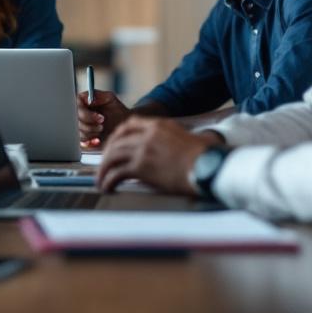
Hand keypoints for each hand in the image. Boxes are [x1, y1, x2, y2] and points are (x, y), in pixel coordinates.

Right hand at [77, 90, 131, 147]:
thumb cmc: (117, 111)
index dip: (86, 114)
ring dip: (91, 133)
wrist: (124, 126)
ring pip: (78, 132)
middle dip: (90, 126)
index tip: (100, 118)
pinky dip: (89, 143)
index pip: (75, 107)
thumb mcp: (110, 99)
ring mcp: (80, 128)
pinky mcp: (83, 140)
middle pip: (75, 122)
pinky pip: (80, 143)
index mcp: (82, 103)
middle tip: (102, 125)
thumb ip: (99, 96)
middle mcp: (79, 115)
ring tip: (101, 130)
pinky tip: (97, 140)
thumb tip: (89, 99)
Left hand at [96, 118, 220, 194]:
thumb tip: (186, 146)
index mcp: (160, 125)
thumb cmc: (207, 157)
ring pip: (112, 156)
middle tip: (104, 166)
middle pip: (117, 141)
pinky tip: (107, 187)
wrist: (210, 167)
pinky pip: (116, 173)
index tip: (112, 145)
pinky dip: (108, 181)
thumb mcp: (191, 139)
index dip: (117, 136)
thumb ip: (179, 140)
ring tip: (101, 181)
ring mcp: (143, 149)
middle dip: (106, 154)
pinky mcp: (141, 166)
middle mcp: (148, 134)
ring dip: (104, 170)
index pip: (129, 125)